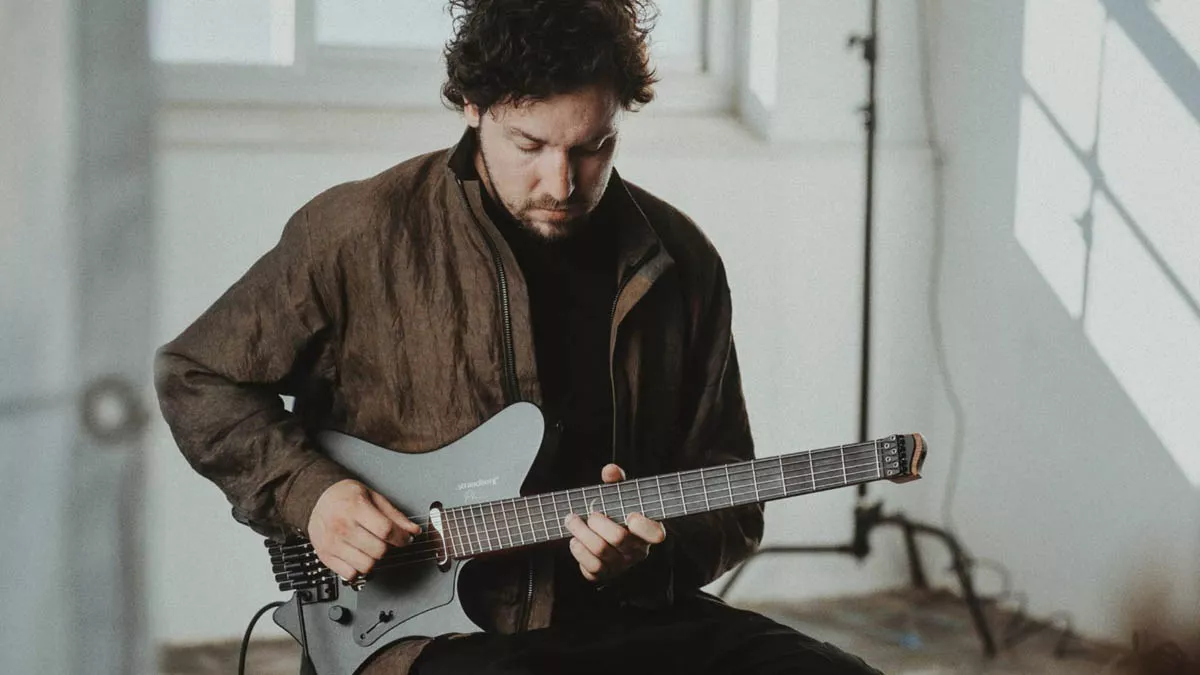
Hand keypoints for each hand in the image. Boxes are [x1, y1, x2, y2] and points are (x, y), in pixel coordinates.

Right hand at [307, 478, 421, 580]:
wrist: (318, 499)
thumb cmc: (346, 496)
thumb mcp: (374, 497)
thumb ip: (395, 515)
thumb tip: (413, 531)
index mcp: (355, 508)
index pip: (386, 530)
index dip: (401, 537)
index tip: (404, 539)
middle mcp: (342, 526)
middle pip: (378, 550)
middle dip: (387, 547)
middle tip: (385, 541)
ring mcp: (332, 543)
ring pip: (366, 565)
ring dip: (374, 559)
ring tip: (371, 548)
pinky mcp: (325, 556)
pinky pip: (350, 574)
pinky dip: (358, 569)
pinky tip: (358, 556)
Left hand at [564, 463, 666, 582]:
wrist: (604, 540)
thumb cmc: (616, 514)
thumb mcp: (620, 497)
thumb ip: (617, 482)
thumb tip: (610, 470)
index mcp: (647, 531)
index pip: (656, 534)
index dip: (644, 526)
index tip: (631, 515)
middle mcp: (636, 551)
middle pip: (619, 538)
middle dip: (599, 523)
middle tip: (591, 514)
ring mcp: (620, 565)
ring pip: (601, 552)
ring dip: (582, 533)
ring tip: (572, 520)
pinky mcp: (604, 574)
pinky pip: (591, 567)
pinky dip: (579, 552)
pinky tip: (574, 540)